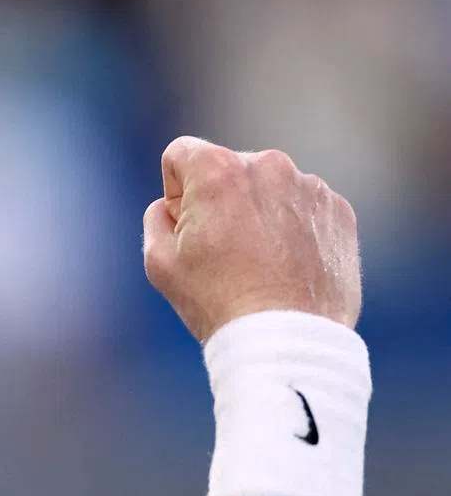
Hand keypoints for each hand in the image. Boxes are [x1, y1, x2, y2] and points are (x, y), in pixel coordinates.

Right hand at [142, 136, 361, 343]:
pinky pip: (303, 208)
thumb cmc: (216, 301)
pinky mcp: (339, 212)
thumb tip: (172, 205)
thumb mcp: (159, 260)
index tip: (189, 228)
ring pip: (268, 189)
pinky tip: (287, 267)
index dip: (176, 191)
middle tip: (223, 253)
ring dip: (258, 214)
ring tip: (259, 265)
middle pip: (228, 170)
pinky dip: (293, 229)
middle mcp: (268, 165)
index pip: (181, 155)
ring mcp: (309, 187)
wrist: (286, 340)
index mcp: (218, 169)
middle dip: (220, 200)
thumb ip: (157, 217)